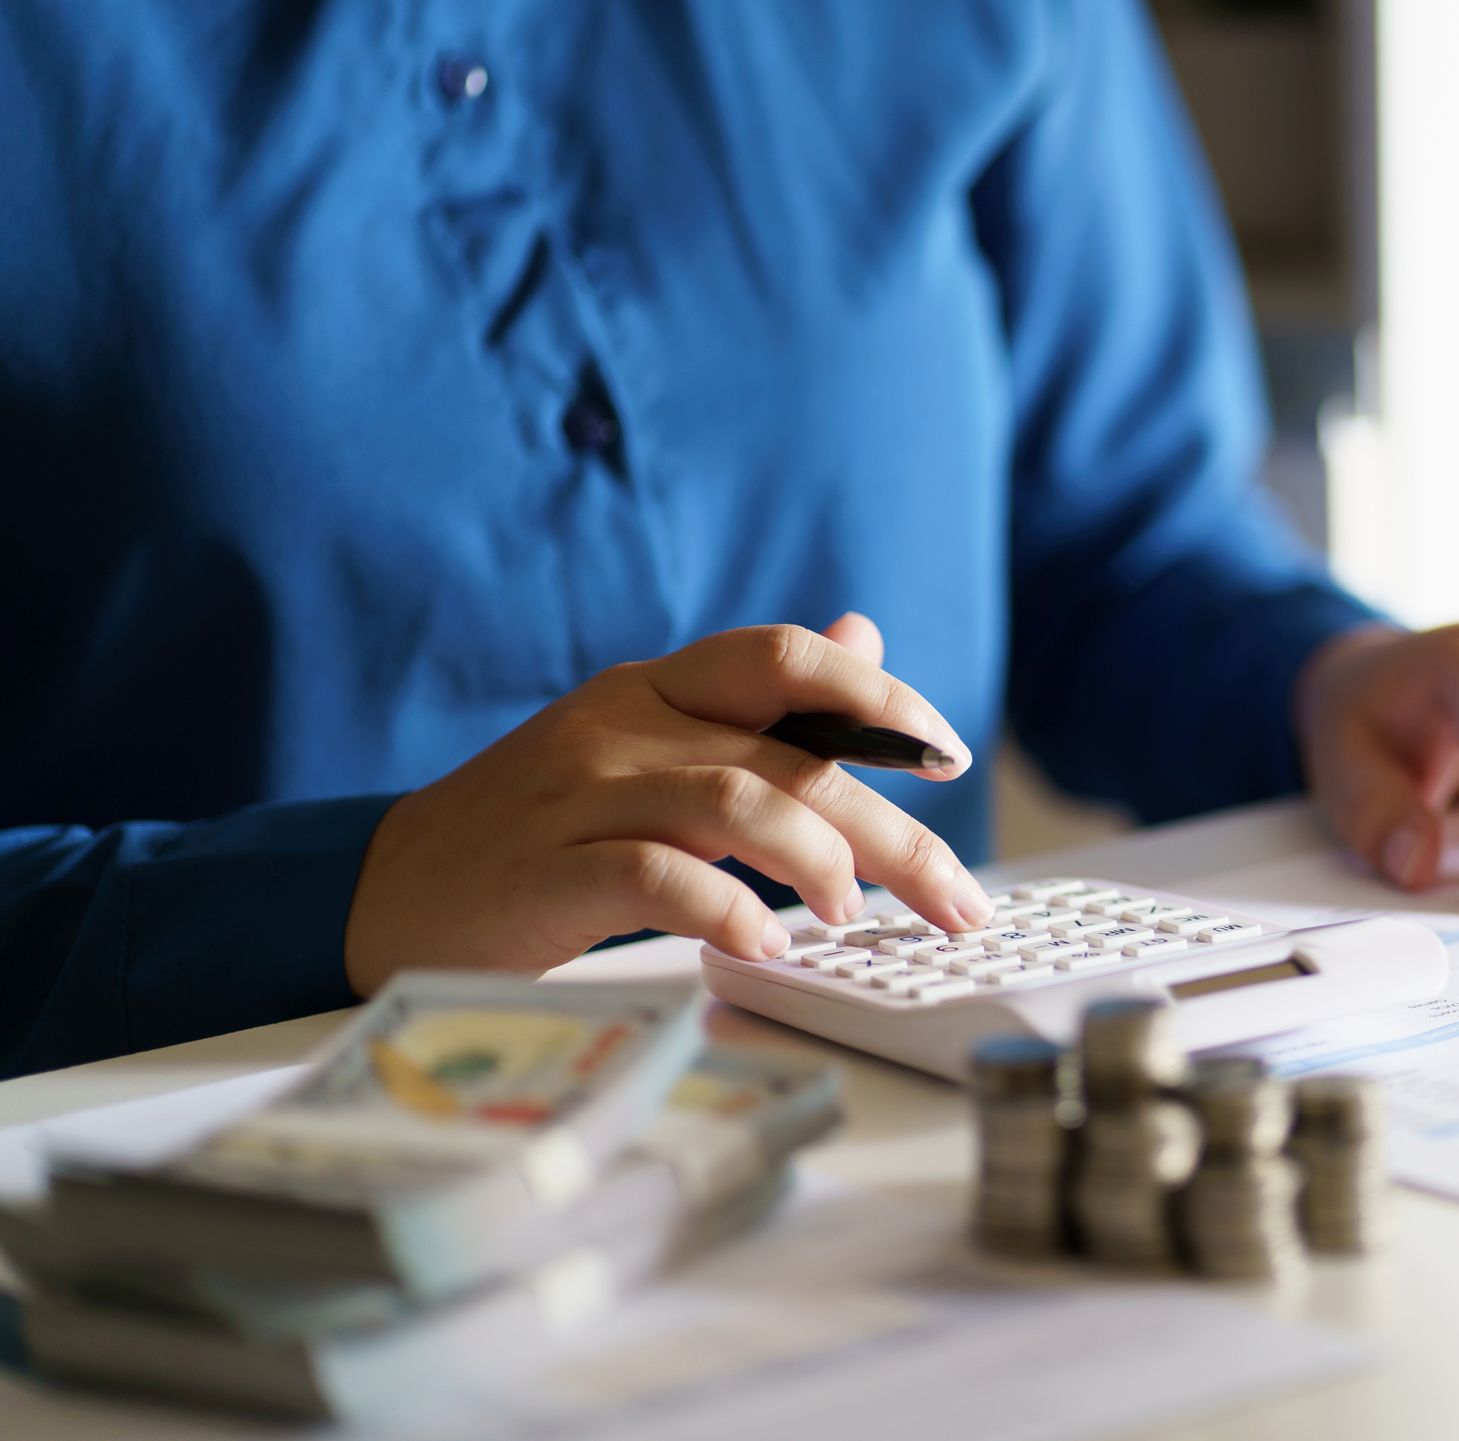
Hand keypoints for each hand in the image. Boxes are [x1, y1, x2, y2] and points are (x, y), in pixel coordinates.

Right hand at [344, 615, 991, 994]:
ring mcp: (581, 794)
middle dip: (892, 828)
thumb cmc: (535, 829)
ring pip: (737, 800)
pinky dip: (728, 910)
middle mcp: (625, 726)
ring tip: (857, 918)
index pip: (786, 657)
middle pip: (790, 752)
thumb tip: (860, 633)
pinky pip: (657, 879)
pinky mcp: (546, 874)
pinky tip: (768, 944)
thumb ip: (754, 702)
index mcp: (657, 689)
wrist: (381, 890)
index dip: (880, 697)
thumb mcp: (647, 745)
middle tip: (958, 897)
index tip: (947, 759)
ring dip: (820, 861)